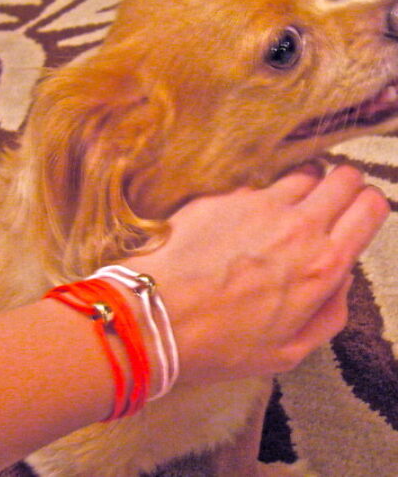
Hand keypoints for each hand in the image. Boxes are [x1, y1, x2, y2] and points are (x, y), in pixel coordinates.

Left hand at [126, 165, 389, 384]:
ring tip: (281, 218)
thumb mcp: (289, 351)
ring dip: (302, 191)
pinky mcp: (225, 197)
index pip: (369, 206)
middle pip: (344, 177)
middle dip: (343, 188)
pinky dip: (258, 201)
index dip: (369, 207)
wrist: (155, 318)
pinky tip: (237, 228)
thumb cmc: (220, 344)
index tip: (358, 215)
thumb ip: (330, 312)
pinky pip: (257, 187)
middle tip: (326, 209)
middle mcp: (297, 225)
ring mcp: (259, 204)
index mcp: (322, 264)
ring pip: (303, 174)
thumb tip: (339, 278)